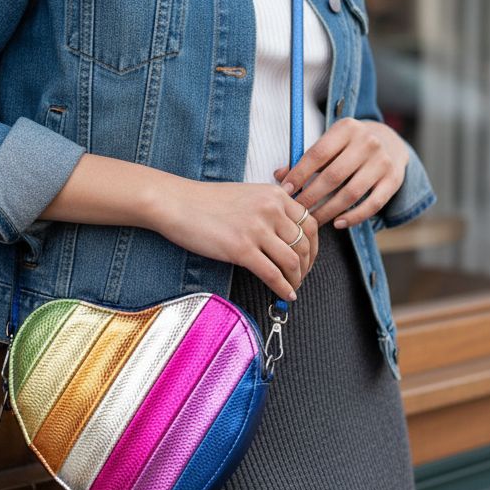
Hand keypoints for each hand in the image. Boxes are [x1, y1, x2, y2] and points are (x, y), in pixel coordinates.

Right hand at [153, 177, 318, 303]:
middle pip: (304, 245)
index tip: (309, 258)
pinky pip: (273, 274)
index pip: (309, 224)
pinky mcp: (241, 249)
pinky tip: (285, 294)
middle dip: (306, 266)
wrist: (176, 203)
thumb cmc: (205, 201)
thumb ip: (270, 208)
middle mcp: (271, 210)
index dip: (313, 247)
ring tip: (292, 286)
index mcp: (275, 195)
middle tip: (300, 276)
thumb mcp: (247, 195)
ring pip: (292, 261)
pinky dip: (283, 288)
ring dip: (296, 278)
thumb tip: (288, 234)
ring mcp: (257, 229)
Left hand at [272, 119, 408, 228]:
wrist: (390, 141)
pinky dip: (354, 217)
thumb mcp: (330, 144)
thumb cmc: (349, 146)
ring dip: (328, 211)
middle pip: (333, 176)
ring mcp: (383, 161)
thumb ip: (306, 159)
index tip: (285, 191)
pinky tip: (337, 223)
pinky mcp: (394, 180)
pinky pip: (372, 205)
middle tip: (297, 211)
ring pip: (351, 193)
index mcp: (347, 128)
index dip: (299, 174)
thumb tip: (279, 176)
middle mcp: (368, 142)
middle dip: (311, 196)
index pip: (317, 154)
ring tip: (313, 220)